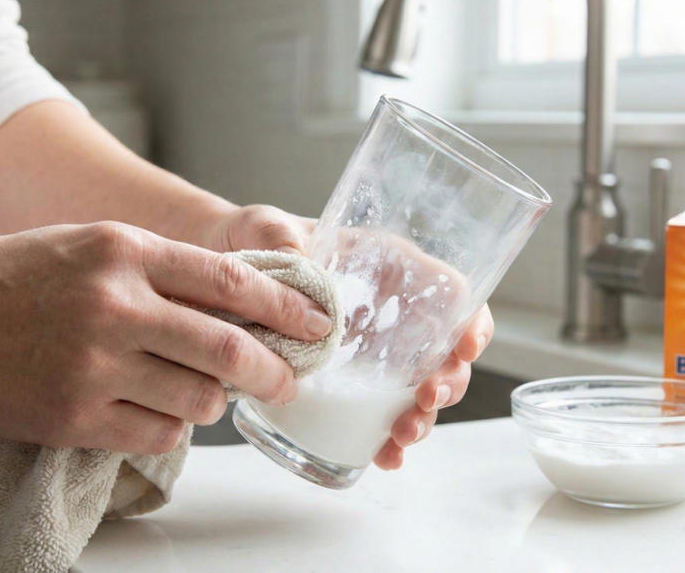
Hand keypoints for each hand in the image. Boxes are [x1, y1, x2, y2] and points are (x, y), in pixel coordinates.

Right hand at [0, 222, 331, 454]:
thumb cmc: (10, 278)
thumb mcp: (90, 245)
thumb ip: (162, 269)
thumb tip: (239, 305)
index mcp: (124, 251)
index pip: (232, 280)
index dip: (286, 306)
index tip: (316, 323)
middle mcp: (114, 305)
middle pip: (228, 348)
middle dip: (273, 370)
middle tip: (287, 379)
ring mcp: (93, 365)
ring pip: (199, 399)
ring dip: (214, 401)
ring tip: (200, 391)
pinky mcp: (74, 417)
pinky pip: (159, 433)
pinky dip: (172, 426)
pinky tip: (156, 411)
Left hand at [195, 205, 496, 469]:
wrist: (214, 271)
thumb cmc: (249, 239)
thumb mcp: (264, 227)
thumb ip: (281, 237)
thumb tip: (299, 261)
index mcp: (383, 267)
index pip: (448, 291)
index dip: (469, 320)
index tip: (466, 348)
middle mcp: (386, 312)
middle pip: (443, 351)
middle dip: (448, 381)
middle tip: (426, 400)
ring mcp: (368, 352)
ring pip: (417, 389)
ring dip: (422, 416)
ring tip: (403, 435)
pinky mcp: (344, 382)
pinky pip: (378, 414)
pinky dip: (387, 439)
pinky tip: (385, 456)